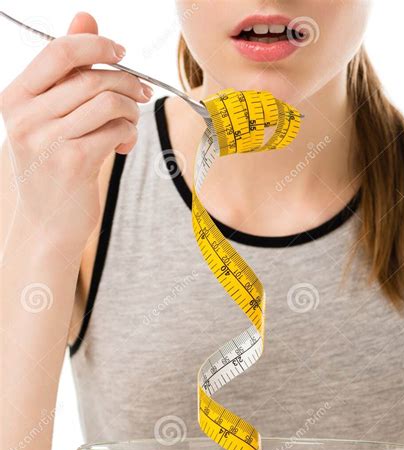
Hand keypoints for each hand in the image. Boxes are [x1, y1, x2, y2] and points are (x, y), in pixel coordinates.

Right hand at [0, 12, 150, 242]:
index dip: (97, 44)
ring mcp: (48, 141)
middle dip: (126, 81)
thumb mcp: (49, 118)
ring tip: (130, 123)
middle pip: (91, 76)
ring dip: (130, 109)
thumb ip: (66, 71)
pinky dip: (128, 132)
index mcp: (15, 99)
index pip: (59, 51)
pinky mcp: (74, 162)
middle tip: (141, 93)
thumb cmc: (51, 169)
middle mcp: (26, 117)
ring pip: (108, 101)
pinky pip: (115, 129)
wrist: (47, 226)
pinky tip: (123, 144)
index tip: (122, 53)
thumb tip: (86, 16)